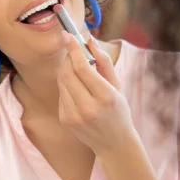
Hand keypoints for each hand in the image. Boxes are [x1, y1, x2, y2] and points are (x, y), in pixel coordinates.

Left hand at [58, 31, 136, 155]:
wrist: (114, 144)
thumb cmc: (118, 111)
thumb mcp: (118, 86)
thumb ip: (104, 62)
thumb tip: (90, 41)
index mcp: (105, 97)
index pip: (83, 68)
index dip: (73, 49)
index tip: (67, 35)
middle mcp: (88, 108)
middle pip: (68, 73)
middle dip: (67, 57)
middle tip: (72, 48)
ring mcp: (74, 116)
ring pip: (62, 82)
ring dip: (66, 69)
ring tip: (78, 68)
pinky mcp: (65, 120)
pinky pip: (61, 93)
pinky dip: (66, 85)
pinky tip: (77, 88)